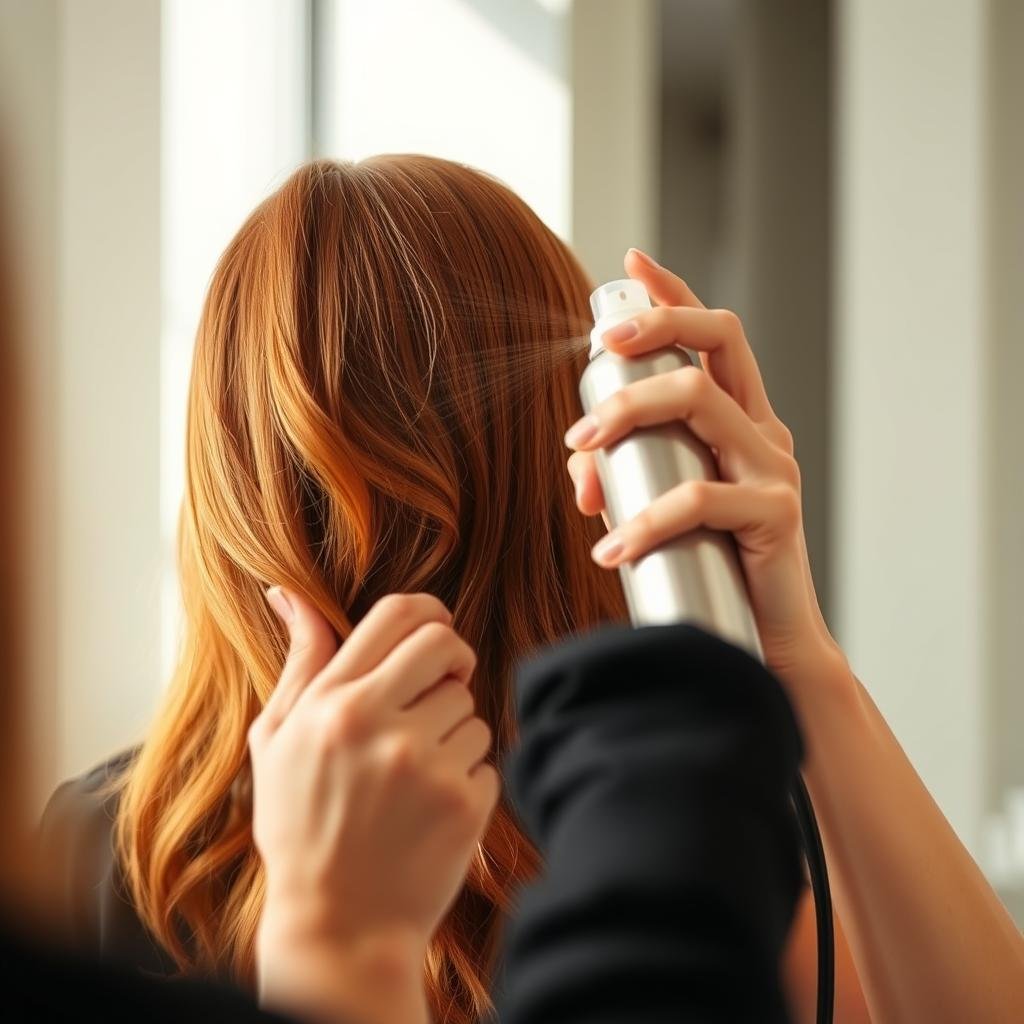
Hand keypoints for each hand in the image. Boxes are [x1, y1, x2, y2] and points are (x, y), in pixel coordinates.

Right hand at [249, 589, 498, 1022]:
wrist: (339, 924)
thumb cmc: (300, 826)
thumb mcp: (277, 740)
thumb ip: (299, 663)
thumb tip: (289, 594)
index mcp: (334, 704)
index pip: (398, 613)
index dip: (427, 611)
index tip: (434, 630)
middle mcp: (380, 725)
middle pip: (446, 645)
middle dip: (451, 659)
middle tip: (441, 685)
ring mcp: (426, 764)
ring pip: (470, 707)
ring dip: (453, 728)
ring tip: (416, 770)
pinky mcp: (465, 802)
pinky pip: (487, 756)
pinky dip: (467, 774)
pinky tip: (432, 804)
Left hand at [565, 248, 843, 701]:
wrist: (765, 647)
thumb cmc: (711, 569)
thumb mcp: (659, 507)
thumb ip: (622, 472)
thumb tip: (578, 456)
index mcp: (740, 420)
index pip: (714, 336)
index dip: (676, 294)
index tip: (632, 264)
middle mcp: (762, 430)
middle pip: (718, 339)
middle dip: (650, 331)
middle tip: (594, 356)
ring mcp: (773, 467)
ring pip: (700, 399)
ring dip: (627, 412)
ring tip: (580, 449)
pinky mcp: (775, 513)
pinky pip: (699, 497)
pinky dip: (644, 519)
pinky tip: (609, 548)